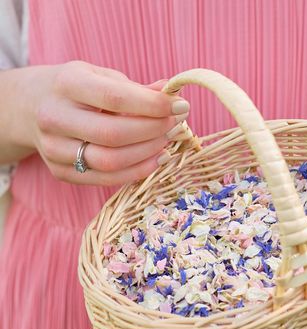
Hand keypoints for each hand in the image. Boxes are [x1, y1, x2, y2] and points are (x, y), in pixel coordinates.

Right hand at [11, 61, 188, 185]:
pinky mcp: (61, 173)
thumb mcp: (101, 77)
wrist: (32, 107)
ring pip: (110, 161)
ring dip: (148, 153)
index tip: (180, 106)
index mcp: (67, 84)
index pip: (115, 98)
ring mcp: (54, 149)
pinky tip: (156, 159)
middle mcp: (55, 117)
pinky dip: (137, 171)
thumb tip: (173, 95)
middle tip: (176, 124)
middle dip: (154, 131)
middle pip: (114, 134)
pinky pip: (106, 179)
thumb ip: (136, 88)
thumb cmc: (76, 90)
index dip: (153, 106)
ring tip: (167, 141)